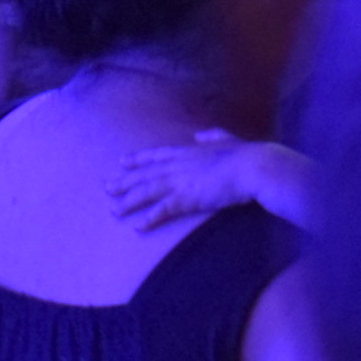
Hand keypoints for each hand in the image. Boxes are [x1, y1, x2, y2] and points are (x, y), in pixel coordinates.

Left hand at [107, 130, 304, 231]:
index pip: (157, 156)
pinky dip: (150, 219)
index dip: (138, 160)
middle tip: (106, 187)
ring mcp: (182, 181)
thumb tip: (201, 134)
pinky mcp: (189, 198)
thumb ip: (213, 136)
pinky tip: (138, 227)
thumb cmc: (246, 154)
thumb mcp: (227, 140)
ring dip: (129, 202)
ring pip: (148, 192)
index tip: (122, 162)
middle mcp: (180, 165)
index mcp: (189, 151)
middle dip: (124, 181)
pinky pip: (164, 210)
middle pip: (146, 174)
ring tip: (113, 210)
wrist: (254, 166)